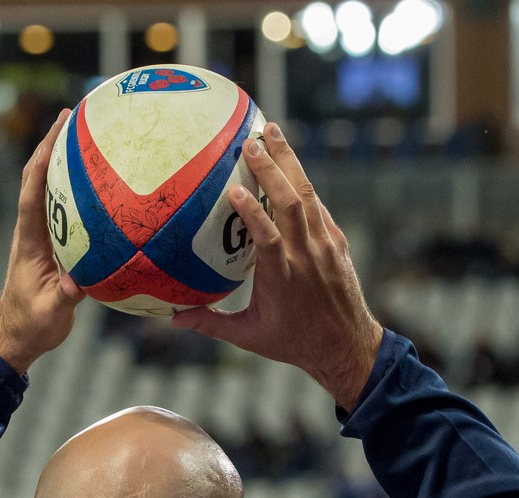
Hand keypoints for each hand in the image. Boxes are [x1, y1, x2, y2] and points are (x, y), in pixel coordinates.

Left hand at [0, 109, 84, 374]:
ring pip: (52, 191)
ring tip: (89, 136)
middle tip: (77, 114)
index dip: (45, 157)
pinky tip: (101, 183)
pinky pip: (67, 211)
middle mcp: (33, 231)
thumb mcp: (50, 312)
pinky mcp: (53, 247)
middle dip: (55, 144)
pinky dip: (80, 191)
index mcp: (29, 241)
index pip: (33, 189)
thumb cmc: (31, 325)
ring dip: (66, 162)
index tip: (60, 127)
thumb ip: (66, 295)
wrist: (16, 337)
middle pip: (41, 177)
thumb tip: (83, 280)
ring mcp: (42, 238)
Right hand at [171, 123, 382, 410]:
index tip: (232, 188)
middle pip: (291, 202)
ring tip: (272, 131)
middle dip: (272, 166)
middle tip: (250, 139)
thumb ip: (210, 324)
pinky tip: (289, 163)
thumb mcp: (249, 337)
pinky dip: (302, 183)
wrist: (347, 346)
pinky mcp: (337, 242)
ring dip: (290, 161)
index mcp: (282, 278)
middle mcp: (306, 256)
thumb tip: (172, 319)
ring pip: (308, 195)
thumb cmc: (293, 343)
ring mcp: (325, 246)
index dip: (252, 211)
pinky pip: (318, 206)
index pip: (267, 236)